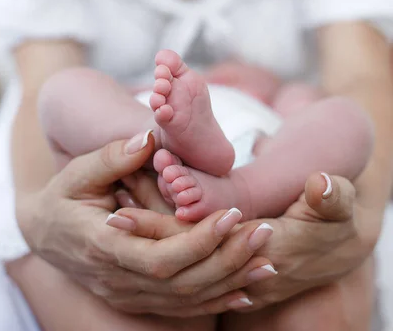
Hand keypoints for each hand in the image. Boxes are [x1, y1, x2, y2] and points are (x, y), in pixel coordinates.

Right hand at [16, 133, 274, 314]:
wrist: (45, 233)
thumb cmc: (64, 196)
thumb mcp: (78, 172)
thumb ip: (112, 157)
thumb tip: (148, 140)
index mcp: (102, 246)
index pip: (158, 257)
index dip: (198, 241)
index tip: (233, 213)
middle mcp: (117, 278)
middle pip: (181, 283)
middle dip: (227, 259)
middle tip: (264, 230)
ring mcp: (127, 293)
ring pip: (186, 300)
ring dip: (230, 281)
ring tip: (268, 259)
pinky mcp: (137, 296)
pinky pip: (181, 307)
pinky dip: (216, 300)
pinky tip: (246, 290)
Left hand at [126, 172, 378, 319]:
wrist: (340, 241)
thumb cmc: (337, 217)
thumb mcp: (339, 206)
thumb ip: (331, 199)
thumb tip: (320, 183)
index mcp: (264, 247)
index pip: (201, 242)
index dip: (162, 227)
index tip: (123, 210)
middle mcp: (240, 264)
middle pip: (182, 252)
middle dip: (146, 231)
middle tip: (110, 210)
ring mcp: (235, 268)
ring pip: (182, 257)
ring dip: (153, 234)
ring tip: (119, 209)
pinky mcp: (230, 261)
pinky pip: (190, 257)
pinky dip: (166, 239)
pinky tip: (143, 219)